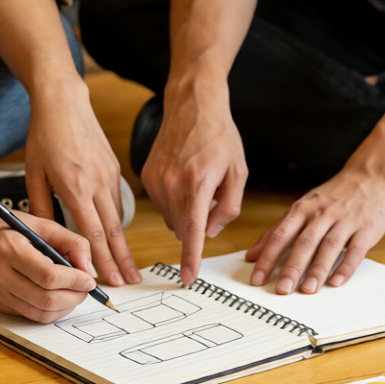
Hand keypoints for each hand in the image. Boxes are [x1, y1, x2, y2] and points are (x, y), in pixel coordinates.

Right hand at [0, 205, 96, 322]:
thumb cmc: (8, 227)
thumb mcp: (42, 224)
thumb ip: (71, 243)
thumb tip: (88, 271)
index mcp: (7, 247)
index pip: (48, 275)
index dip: (74, 281)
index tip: (89, 280)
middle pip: (45, 298)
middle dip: (73, 297)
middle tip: (85, 289)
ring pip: (39, 313)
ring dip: (64, 307)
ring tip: (74, 293)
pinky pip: (29, 315)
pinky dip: (49, 310)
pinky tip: (57, 297)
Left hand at [24, 81, 140, 285]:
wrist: (65, 102)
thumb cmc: (44, 136)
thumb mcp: (33, 174)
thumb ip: (41, 208)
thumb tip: (47, 238)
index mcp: (75, 186)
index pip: (91, 233)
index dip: (101, 260)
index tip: (107, 280)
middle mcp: (97, 183)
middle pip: (112, 231)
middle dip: (121, 260)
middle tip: (129, 283)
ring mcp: (109, 176)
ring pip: (118, 219)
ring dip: (124, 247)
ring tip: (130, 269)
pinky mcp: (114, 170)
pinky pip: (118, 203)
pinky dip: (119, 224)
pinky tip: (120, 240)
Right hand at [141, 93, 246, 285]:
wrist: (192, 105)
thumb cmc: (219, 136)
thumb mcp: (238, 172)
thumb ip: (228, 208)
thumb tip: (210, 232)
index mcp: (197, 185)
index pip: (192, 232)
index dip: (191, 258)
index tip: (187, 278)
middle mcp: (171, 185)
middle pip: (183, 227)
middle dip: (198, 223)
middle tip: (212, 195)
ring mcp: (155, 181)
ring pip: (171, 218)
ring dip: (186, 212)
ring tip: (197, 181)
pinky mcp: (146, 176)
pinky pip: (161, 204)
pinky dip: (174, 200)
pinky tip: (183, 176)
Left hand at [245, 170, 384, 293]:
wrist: (370, 177)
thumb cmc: (332, 197)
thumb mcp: (301, 208)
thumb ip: (277, 231)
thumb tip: (252, 256)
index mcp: (302, 210)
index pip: (280, 235)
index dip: (268, 258)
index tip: (257, 279)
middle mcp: (322, 214)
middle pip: (304, 242)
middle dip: (292, 267)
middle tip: (282, 289)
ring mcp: (345, 221)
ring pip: (329, 246)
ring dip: (318, 269)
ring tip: (308, 290)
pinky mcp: (366, 229)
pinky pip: (356, 250)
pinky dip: (346, 267)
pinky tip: (336, 282)